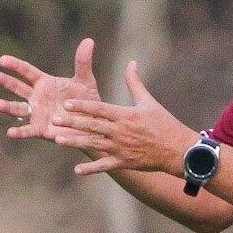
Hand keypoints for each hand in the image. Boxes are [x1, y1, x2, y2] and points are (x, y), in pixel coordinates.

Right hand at [0, 38, 100, 141]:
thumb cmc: (86, 100)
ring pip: (18, 109)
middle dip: (5, 82)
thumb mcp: (85, 81)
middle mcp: (36, 97)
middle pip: (17, 87)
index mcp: (44, 83)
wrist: (93, 123)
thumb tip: (88, 40)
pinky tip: (10, 132)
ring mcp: (37, 113)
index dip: (15, 65)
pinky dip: (19, 132)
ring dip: (8, 107)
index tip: (2, 59)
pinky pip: (28, 130)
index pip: (26, 71)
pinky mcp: (41, 129)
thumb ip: (83, 62)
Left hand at [49, 60, 194, 176]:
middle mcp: (120, 131)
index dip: (82, 106)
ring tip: (58, 140)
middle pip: (92, 126)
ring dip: (76, 142)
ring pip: (94, 144)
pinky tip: (77, 170)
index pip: (100, 109)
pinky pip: (105, 166)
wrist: (178, 150)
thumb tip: (131, 62)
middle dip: (72, 122)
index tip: (67, 103)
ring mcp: (121, 148)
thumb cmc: (164, 123)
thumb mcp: (148, 101)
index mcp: (125, 115)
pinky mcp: (124, 162)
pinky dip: (91, 169)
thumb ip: (135, 83)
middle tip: (54, 119)